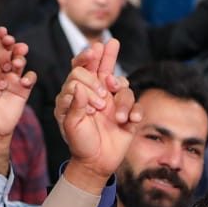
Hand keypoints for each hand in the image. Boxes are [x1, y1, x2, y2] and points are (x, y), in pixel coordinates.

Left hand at [0, 35, 35, 134]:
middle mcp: (2, 69)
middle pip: (9, 51)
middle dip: (11, 44)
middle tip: (9, 40)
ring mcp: (14, 78)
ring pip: (21, 61)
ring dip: (20, 57)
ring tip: (17, 60)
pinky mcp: (24, 89)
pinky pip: (30, 78)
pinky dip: (29, 76)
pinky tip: (23, 81)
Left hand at [58, 39, 140, 187]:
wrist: (95, 162)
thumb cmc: (79, 142)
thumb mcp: (71, 125)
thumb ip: (75, 105)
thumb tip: (79, 87)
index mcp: (79, 93)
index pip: (82, 70)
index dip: (87, 61)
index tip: (92, 52)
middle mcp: (97, 93)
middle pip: (104, 67)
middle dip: (108, 55)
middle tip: (112, 44)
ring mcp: (113, 102)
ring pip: (123, 87)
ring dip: (122, 100)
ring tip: (118, 117)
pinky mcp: (128, 113)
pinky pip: (136, 104)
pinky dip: (135, 111)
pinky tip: (131, 120)